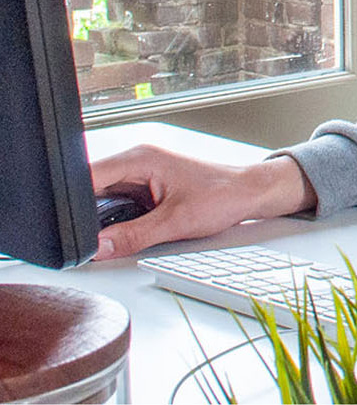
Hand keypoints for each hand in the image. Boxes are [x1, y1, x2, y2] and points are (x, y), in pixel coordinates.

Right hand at [90, 146, 316, 258]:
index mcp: (141, 158)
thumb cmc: (221, 196)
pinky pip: (116, 204)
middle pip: (89, 187)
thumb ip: (133, 236)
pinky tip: (114, 233)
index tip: (59, 224)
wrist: (247, 193)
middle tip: (76, 239)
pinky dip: (112, 220)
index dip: (69, 200)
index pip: (89, 175)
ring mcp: (139, 175)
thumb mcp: (175, 222)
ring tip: (99, 237)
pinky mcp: (144, 188)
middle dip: (81, 213)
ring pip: (101, 198)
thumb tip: (98, 248)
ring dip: (98, 218)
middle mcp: (137, 162)